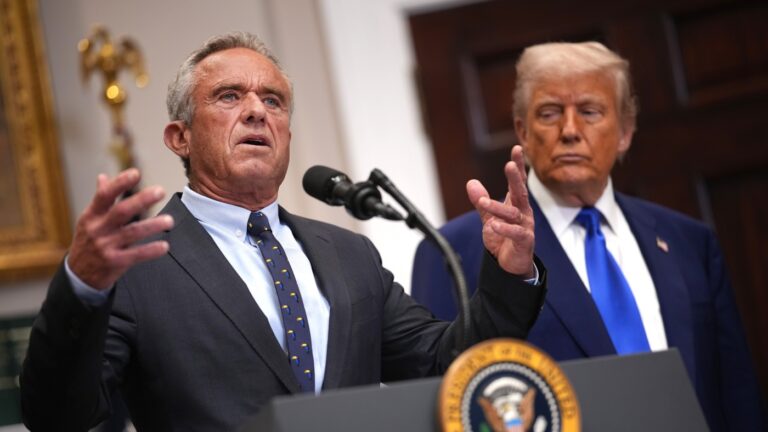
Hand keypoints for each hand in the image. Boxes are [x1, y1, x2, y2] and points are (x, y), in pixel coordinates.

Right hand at [68, 169, 173, 289]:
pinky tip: (165, 246)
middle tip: (160, 191)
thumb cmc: (88, 241)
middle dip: (141, 200)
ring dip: (152, 225)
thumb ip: (100, 199)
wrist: (78, 275)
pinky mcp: (115, 263)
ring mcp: (106, 246)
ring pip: (132, 233)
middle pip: (121, 212)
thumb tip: (103, 177)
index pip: (104, 195)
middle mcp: (98, 229)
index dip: (119, 183)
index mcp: (92, 215)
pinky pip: (136, 256)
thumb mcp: (89, 220)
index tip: (135, 173)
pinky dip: (151, 250)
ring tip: (169, 221)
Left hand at [466, 145, 534, 276]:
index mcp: (516, 204)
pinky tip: (493, 226)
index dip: (517, 166)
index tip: (516, 149)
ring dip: (497, 207)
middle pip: (520, 192)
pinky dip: (504, 229)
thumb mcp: (489, 218)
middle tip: (509, 165)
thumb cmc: (503, 239)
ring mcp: (525, 227)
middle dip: (515, 178)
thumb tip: (471, 182)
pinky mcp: (525, 241)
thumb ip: (482, 202)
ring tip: (483, 203)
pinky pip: (516, 233)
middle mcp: (523, 212)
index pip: (517, 182)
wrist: (510, 264)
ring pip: (513, 214)